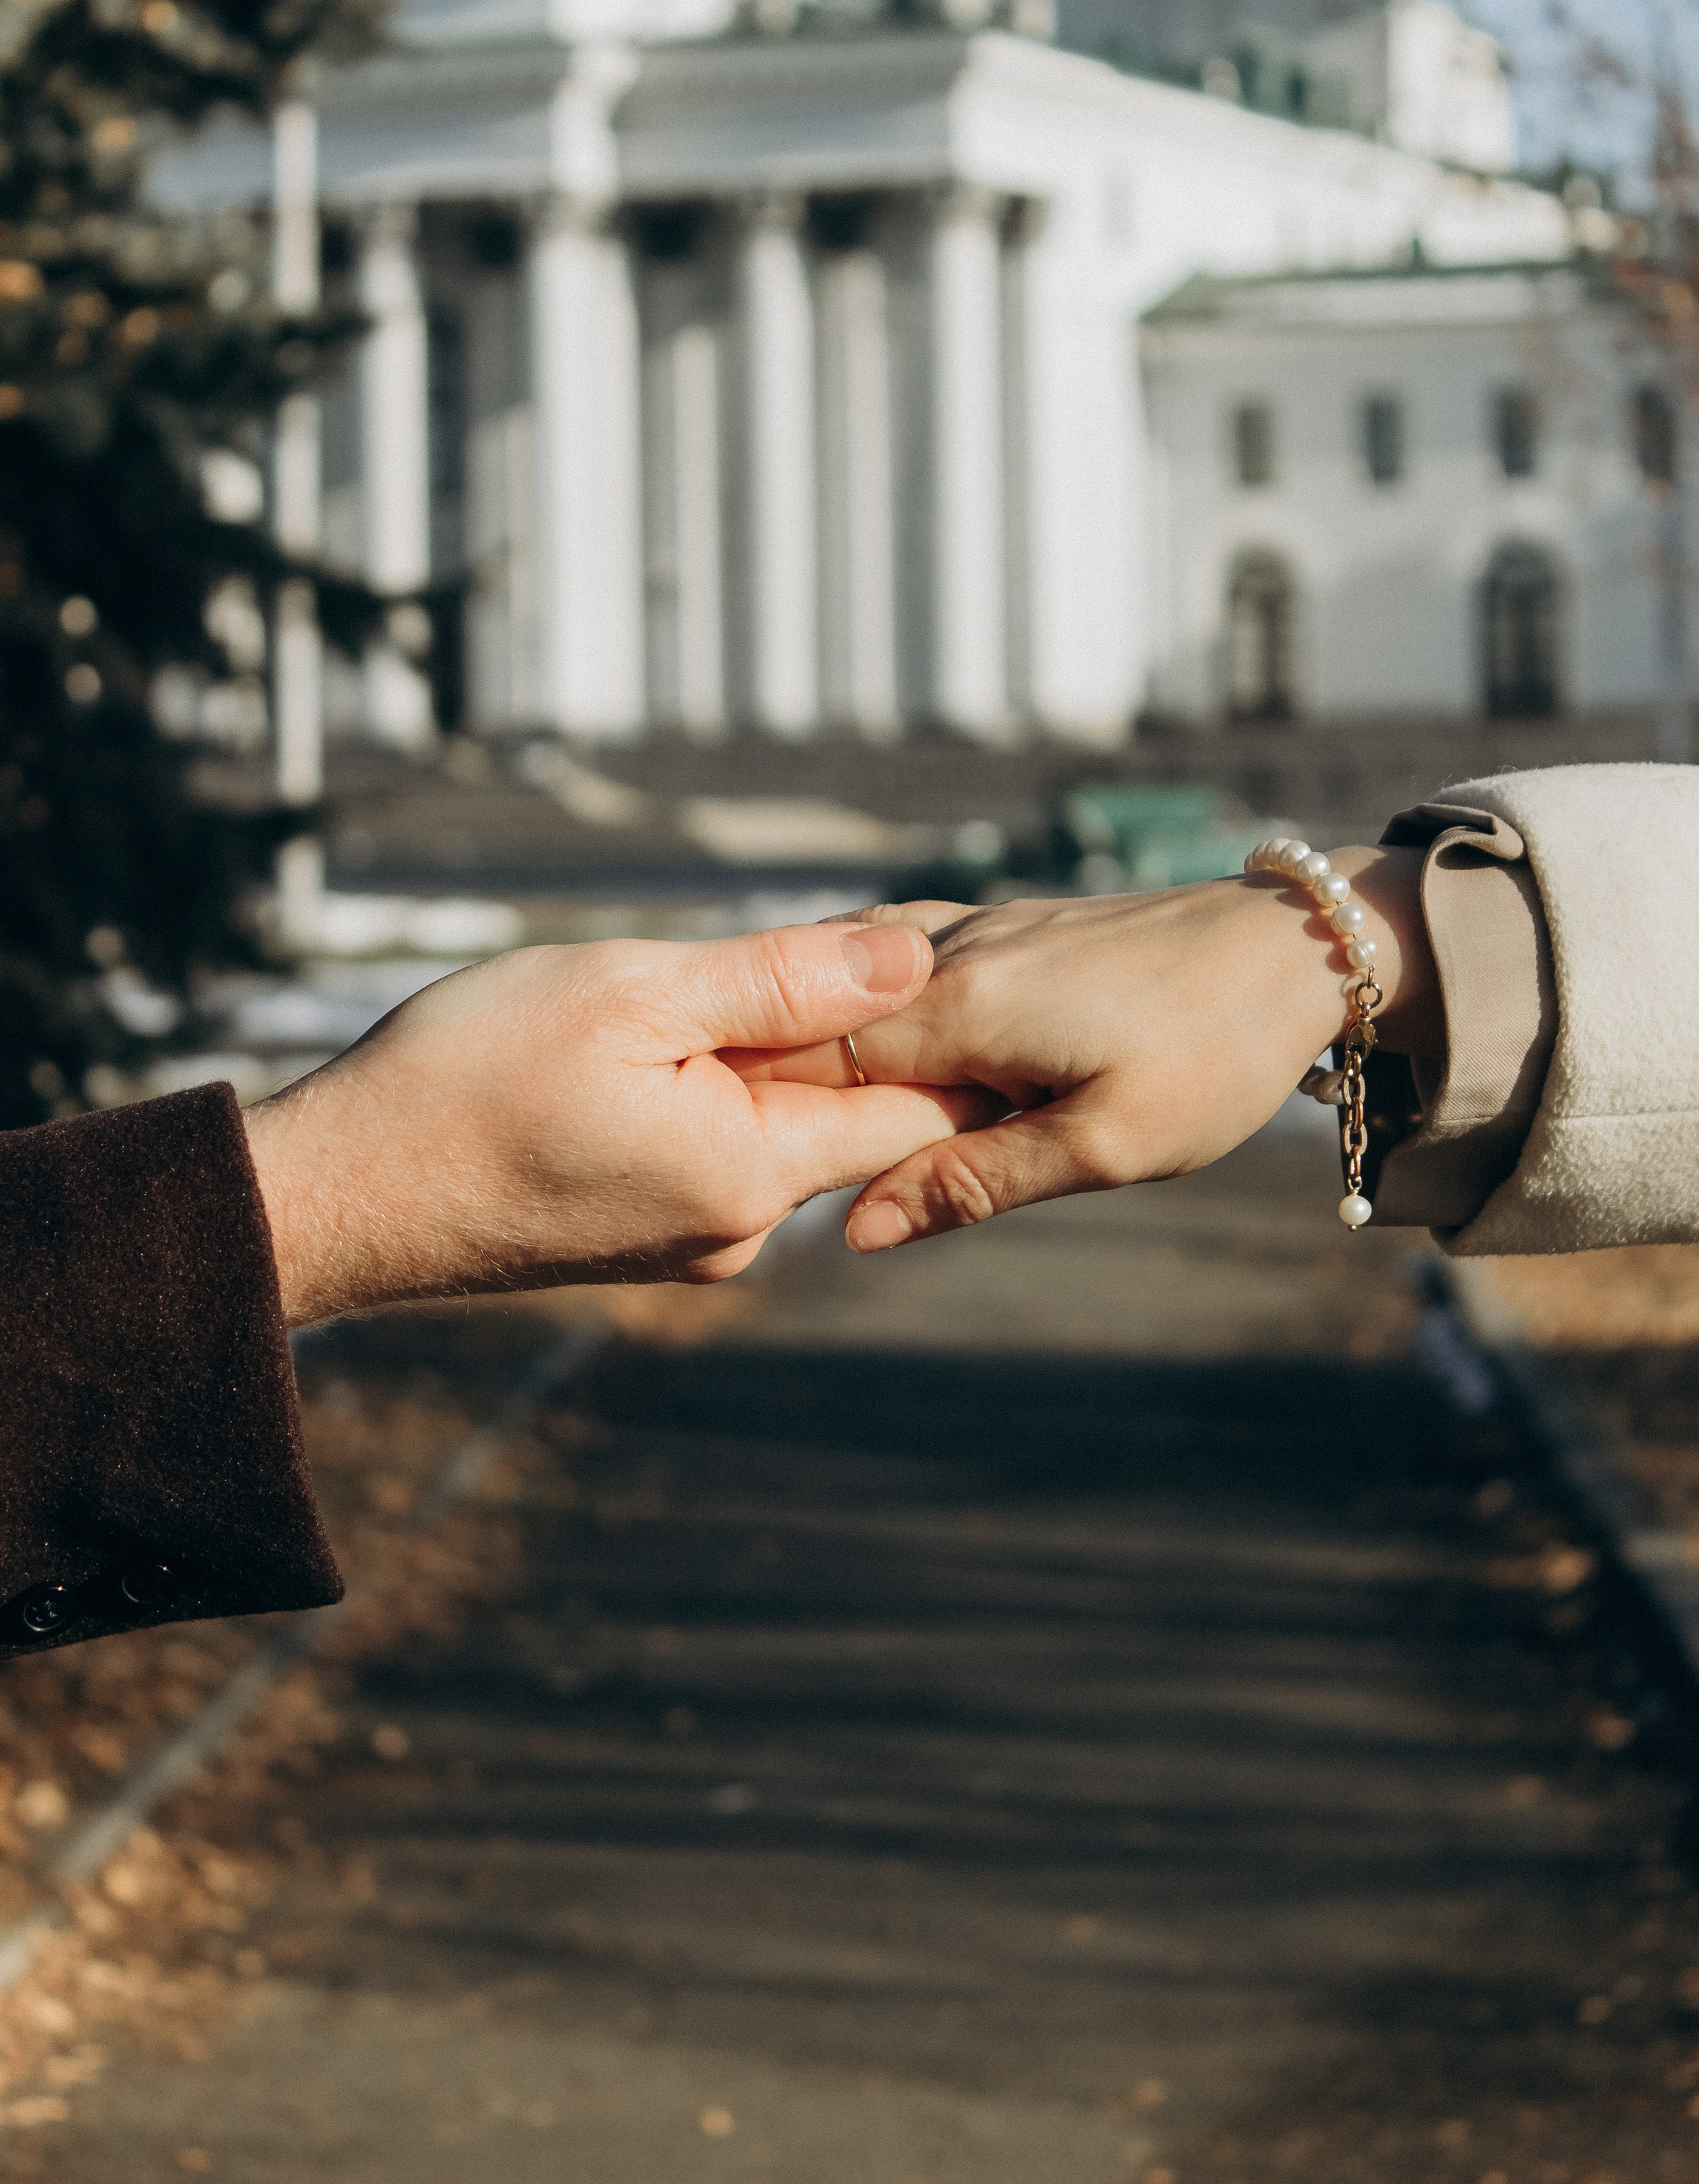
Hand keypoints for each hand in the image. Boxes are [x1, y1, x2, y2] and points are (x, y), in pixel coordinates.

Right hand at [244, 921, 993, 1323]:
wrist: (339, 1193)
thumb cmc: (465, 1078)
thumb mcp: (630, 992)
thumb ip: (780, 979)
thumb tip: (912, 959)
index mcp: (751, 1167)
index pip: (915, 1107)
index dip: (951, 1031)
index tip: (973, 960)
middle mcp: (740, 1227)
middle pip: (852, 1114)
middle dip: (854, 1030)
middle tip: (837, 941)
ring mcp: (692, 1242)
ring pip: (780, 1127)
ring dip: (770, 1056)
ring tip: (709, 989)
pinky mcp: (645, 1240)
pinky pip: (721, 1152)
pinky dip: (715, 1092)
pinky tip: (653, 1049)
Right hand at [725, 847, 1438, 1250]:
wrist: (1301, 945)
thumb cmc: (1214, 1055)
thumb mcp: (1105, 1146)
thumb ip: (972, 1182)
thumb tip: (855, 1231)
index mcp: (958, 1012)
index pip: (810, 1066)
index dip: (759, 1118)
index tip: (713, 1163)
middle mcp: (949, 959)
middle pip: (821, 1029)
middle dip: (777, 1088)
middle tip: (728, 1151)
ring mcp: (977, 934)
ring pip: (857, 997)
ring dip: (823, 1052)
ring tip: (785, 1116)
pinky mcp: (1007, 930)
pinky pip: (904, 969)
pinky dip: (871, 1012)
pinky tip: (864, 1047)